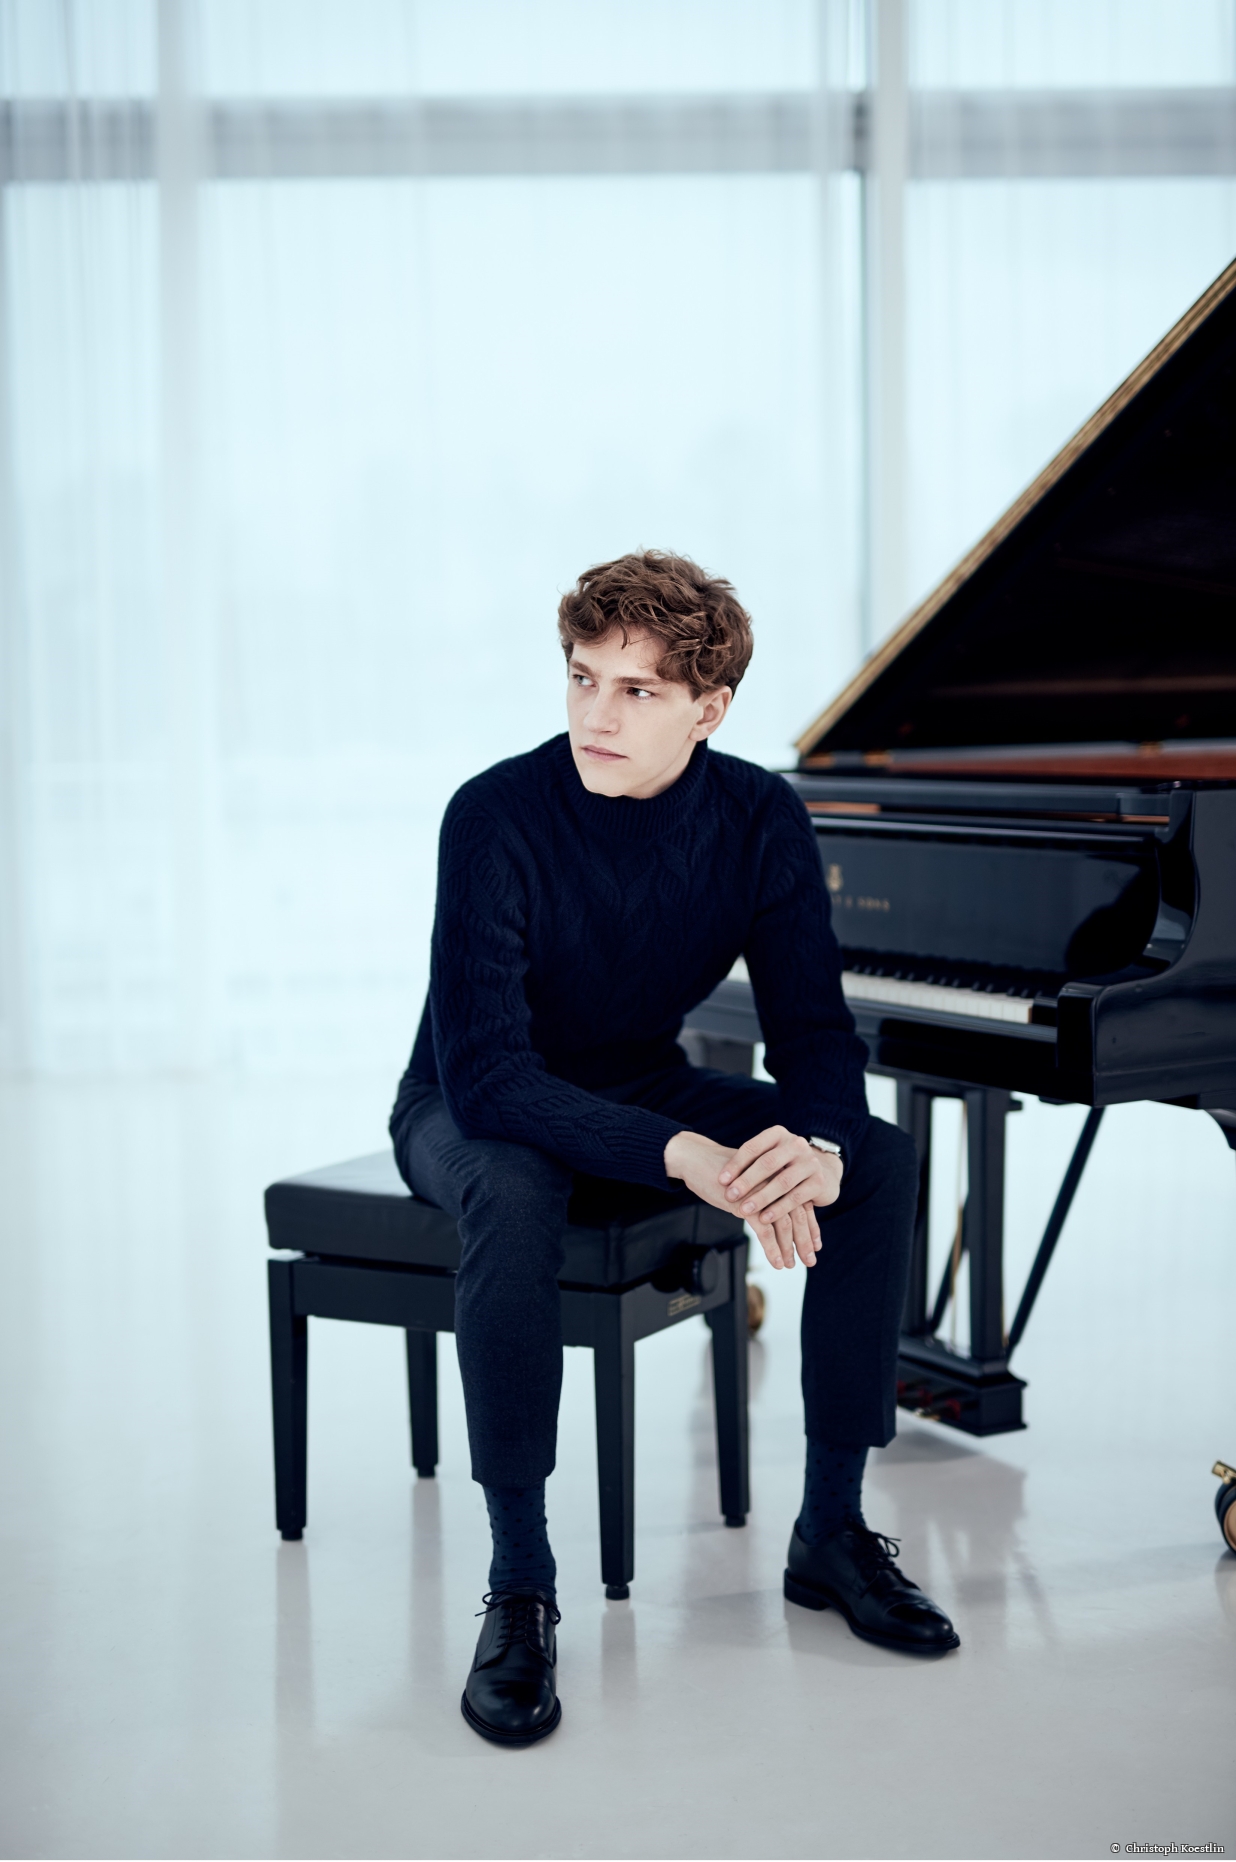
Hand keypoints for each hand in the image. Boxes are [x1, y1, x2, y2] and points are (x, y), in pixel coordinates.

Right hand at [663, 1128, 823, 1271]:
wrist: (696, 1158)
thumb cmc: (722, 1171)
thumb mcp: (749, 1180)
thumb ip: (765, 1191)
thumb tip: (776, 1211)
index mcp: (779, 1173)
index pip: (801, 1203)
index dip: (810, 1225)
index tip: (815, 1245)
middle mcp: (775, 1179)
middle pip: (796, 1214)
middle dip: (804, 1240)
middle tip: (809, 1261)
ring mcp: (762, 1190)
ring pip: (783, 1224)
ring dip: (789, 1248)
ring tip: (790, 1265)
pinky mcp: (745, 1201)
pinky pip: (764, 1230)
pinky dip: (772, 1249)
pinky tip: (777, 1262)